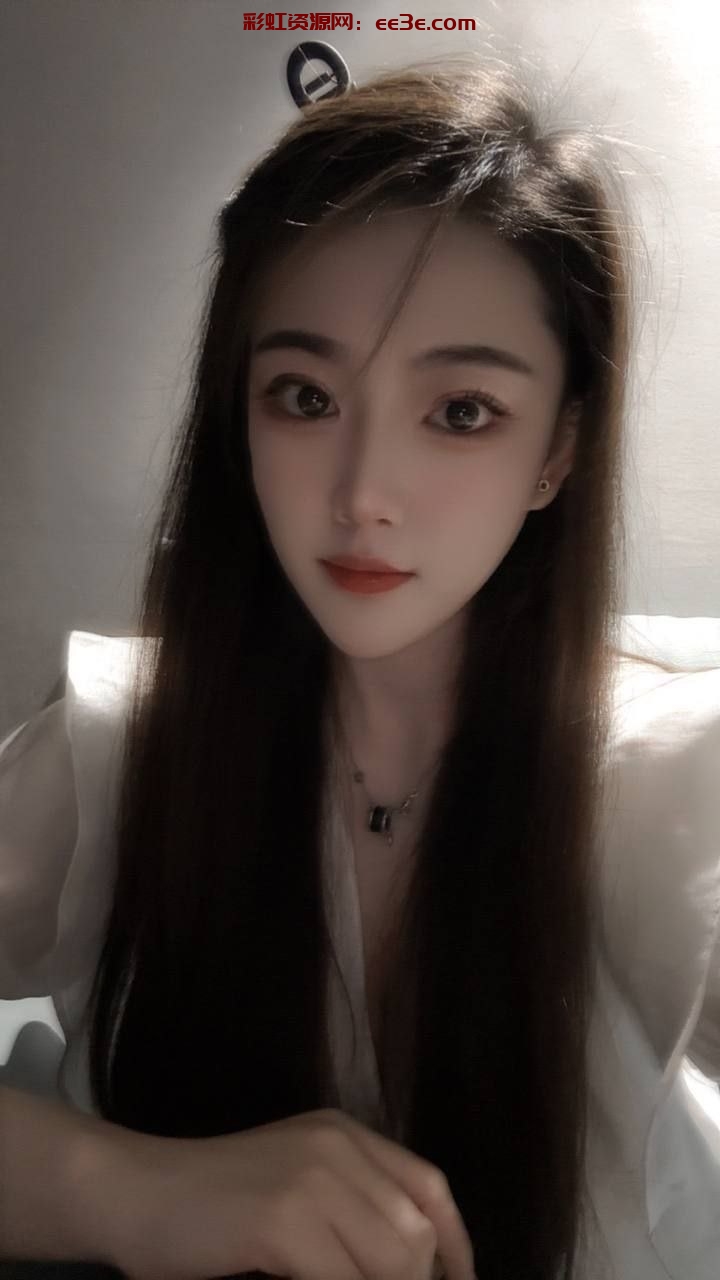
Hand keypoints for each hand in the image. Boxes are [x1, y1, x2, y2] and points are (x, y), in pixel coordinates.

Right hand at [110, 1107, 475, 1279]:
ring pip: (392, 1264)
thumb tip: (410, 1266)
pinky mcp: (283, 1222)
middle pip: (416, 1235)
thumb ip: (348, 1211)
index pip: (430, 1188)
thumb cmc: (211, 1205)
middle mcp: (337, 1147)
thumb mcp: (294, 1185)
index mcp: (343, 1134)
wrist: (135, 1192)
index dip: (457, 1247)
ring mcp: (311, 1181)